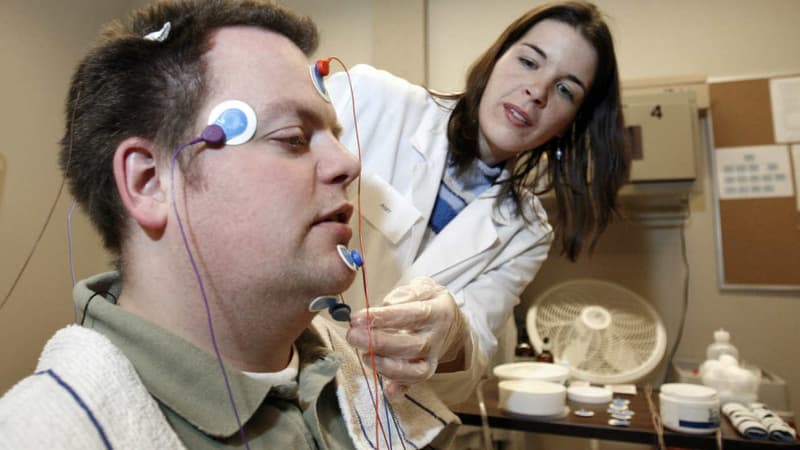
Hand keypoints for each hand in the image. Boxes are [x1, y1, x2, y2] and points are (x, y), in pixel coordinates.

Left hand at [346, 277, 469, 396]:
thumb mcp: (425, 287)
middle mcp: (436, 338)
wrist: (451, 323)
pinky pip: (414, 385)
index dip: (384, 317)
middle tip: (353, 336)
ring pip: (415, 371)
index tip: (358, 317)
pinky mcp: (424, 372)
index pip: (412, 315)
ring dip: (387, 367)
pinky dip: (400, 389)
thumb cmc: (429, 302)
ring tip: (364, 357)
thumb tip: (388, 303)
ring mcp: (432, 358)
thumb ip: (407, 293)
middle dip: (379, 343)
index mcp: (437, 313)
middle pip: (411, 346)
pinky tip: (386, 389)